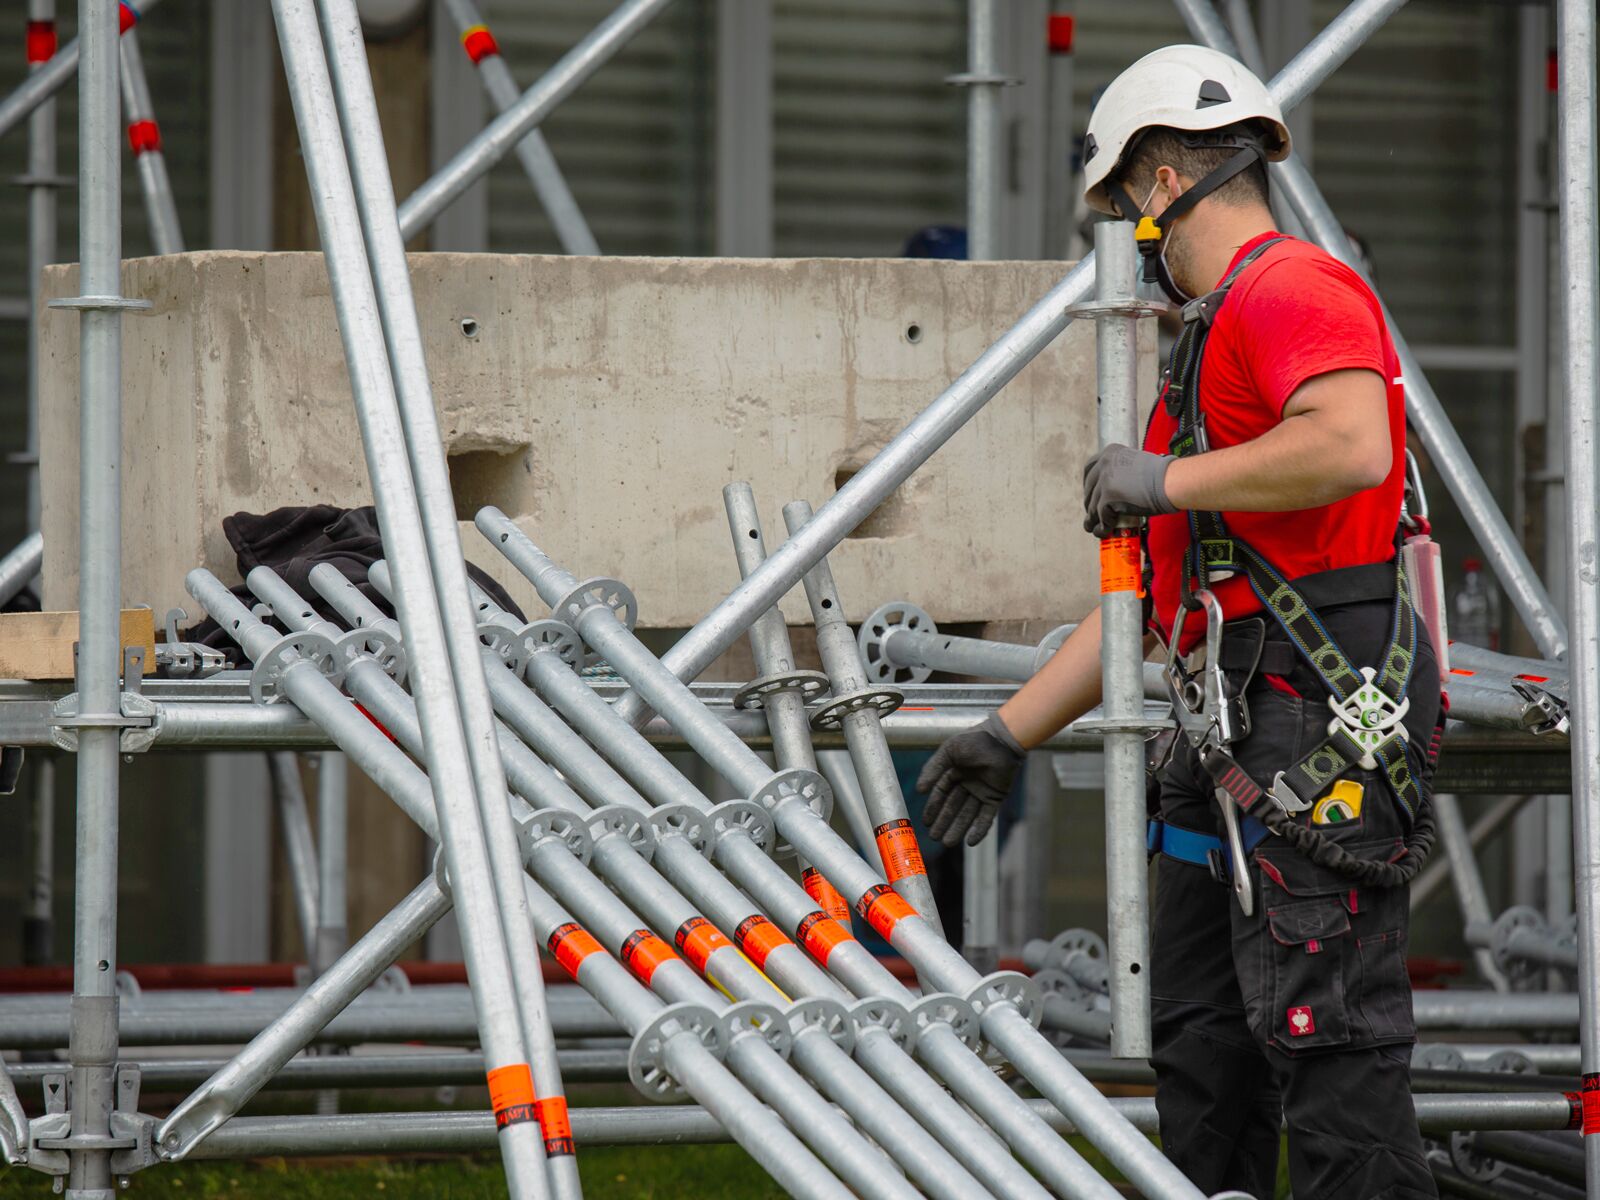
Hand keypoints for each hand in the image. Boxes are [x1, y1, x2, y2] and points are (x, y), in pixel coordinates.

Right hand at [916, 712, 1024, 846]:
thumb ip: (933, 769)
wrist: (1002, 739)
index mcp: (954, 772)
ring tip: (948, 843)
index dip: (933, 808)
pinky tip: (971, 841)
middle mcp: (967, 784)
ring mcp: (982, 791)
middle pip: (953, 808)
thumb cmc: (974, 741)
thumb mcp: (948, 752)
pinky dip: (979, 829)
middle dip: (943, 823)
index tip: (925, 822)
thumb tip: (919, 790)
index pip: (941, 794)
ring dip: (958, 829)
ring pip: (968, 815)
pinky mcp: (996, 797)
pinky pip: (986, 816)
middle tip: (934, 837)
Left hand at [1082, 444, 1175, 536]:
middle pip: (1089, 488)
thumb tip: (1116, 487)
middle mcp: (1104, 464)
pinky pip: (1101, 516)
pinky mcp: (1108, 498)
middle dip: (1090, 502)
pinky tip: (1105, 531)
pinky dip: (1102, 526)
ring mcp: (1104, 481)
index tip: (1090, 493)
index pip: (1089, 468)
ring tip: (1095, 527)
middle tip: (1094, 513)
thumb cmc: (1162, 475)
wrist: (1169, 481)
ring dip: (1093, 518)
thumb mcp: (1136, 463)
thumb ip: (1122, 471)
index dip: (1088, 484)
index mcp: (1110, 453)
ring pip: (1093, 505)